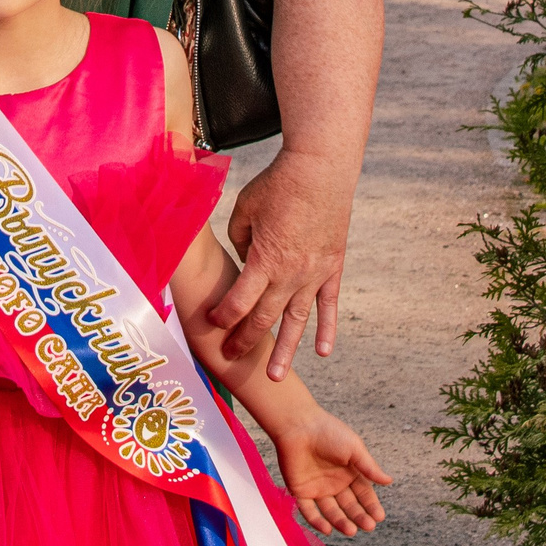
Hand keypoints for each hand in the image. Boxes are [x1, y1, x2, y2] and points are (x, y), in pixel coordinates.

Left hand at [213, 150, 353, 377]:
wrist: (321, 169)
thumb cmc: (278, 184)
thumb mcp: (245, 208)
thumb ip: (239, 239)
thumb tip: (244, 258)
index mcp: (264, 259)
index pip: (239, 301)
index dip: (224, 316)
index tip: (213, 323)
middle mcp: (290, 274)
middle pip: (264, 318)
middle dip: (245, 340)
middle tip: (232, 356)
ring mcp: (314, 274)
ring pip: (297, 322)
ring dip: (285, 351)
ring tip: (275, 377)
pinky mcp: (332, 268)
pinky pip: (329, 306)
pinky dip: (327, 330)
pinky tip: (323, 352)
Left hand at [272, 410, 390, 535]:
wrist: (298, 425)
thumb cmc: (328, 432)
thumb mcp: (354, 448)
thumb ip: (369, 467)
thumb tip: (389, 481)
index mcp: (350, 473)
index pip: (364, 494)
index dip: (371, 506)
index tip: (379, 517)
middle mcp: (335, 483)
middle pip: (349, 505)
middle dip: (359, 516)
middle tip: (368, 526)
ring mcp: (318, 489)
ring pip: (331, 511)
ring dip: (341, 522)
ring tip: (351, 531)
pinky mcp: (300, 492)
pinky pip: (308, 511)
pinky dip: (317, 521)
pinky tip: (327, 529)